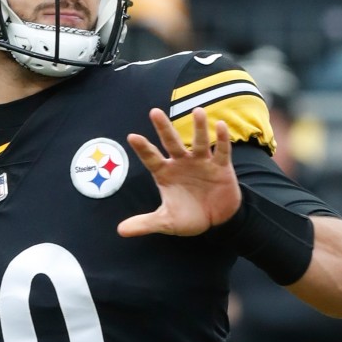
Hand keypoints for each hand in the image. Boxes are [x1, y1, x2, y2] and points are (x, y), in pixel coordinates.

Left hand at [117, 107, 240, 237]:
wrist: (217, 221)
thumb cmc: (189, 216)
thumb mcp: (166, 222)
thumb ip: (144, 223)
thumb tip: (120, 231)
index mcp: (165, 173)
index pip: (151, 158)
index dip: (143, 148)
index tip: (132, 137)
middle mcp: (181, 163)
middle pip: (171, 142)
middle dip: (164, 128)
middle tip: (154, 112)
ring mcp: (201, 162)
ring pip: (199, 141)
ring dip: (199, 127)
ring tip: (198, 111)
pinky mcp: (221, 166)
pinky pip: (221, 150)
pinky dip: (222, 139)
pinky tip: (220, 125)